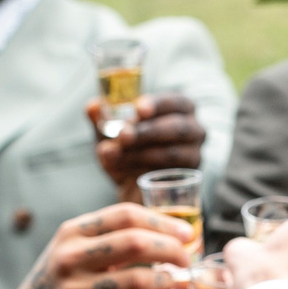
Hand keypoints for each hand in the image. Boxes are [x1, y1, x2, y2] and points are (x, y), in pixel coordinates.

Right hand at [6, 204, 198, 288]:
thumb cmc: (60, 283)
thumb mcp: (73, 250)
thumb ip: (109, 237)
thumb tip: (168, 231)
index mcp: (72, 232)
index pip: (126, 214)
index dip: (162, 222)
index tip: (186, 233)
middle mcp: (71, 257)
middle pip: (136, 242)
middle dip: (171, 249)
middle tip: (187, 259)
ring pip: (139, 279)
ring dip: (168, 280)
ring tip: (178, 281)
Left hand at [91, 92, 208, 196]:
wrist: (133, 186)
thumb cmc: (127, 148)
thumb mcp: (111, 132)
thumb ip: (102, 118)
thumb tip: (93, 106)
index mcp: (181, 108)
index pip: (176, 102)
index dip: (158, 104)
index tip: (138, 109)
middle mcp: (194, 130)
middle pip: (176, 128)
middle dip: (146, 132)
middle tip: (122, 136)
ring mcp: (194, 155)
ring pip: (170, 153)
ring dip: (139, 154)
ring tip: (112, 154)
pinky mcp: (188, 180)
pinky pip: (168, 177)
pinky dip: (142, 172)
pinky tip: (121, 172)